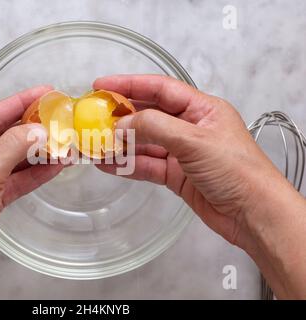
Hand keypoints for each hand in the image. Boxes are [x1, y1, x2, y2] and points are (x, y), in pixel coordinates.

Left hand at [0, 86, 62, 298]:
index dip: (20, 102)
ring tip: (63, 143)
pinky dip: (35, 173)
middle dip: (33, 129)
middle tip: (59, 118)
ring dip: (39, 152)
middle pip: (5, 135)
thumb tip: (38, 130)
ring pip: (14, 158)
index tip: (44, 93)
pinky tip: (55, 166)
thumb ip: (12, 147)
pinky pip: (17, 178)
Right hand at [94, 75, 305, 298]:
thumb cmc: (236, 170)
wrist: (252, 214)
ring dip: (119, 144)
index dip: (129, 84)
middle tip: (92, 118)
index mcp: (201, 109)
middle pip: (148, 115)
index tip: (101, 86)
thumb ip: (155, 127)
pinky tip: (107, 164)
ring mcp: (181, 152)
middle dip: (120, 117)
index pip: (159, 89)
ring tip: (93, 144)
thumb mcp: (194, 141)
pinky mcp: (175, 175)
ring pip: (143, 143)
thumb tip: (121, 124)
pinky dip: (126, 164)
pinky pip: (146, 165)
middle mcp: (189, 127)